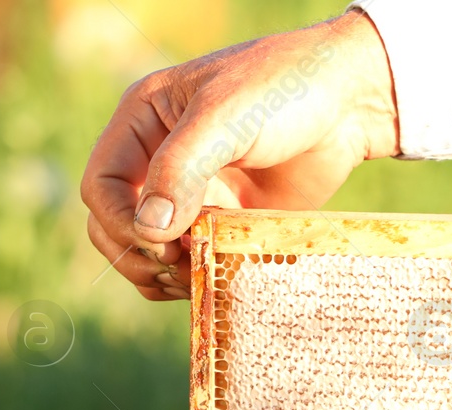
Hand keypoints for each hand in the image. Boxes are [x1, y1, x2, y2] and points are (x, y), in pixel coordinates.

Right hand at [80, 12, 397, 300]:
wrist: (349, 104)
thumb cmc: (285, 91)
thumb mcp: (226, 119)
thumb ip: (181, 168)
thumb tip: (150, 230)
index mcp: (143, 122)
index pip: (102, 186)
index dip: (122, 222)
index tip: (164, 242)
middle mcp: (158, 160)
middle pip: (115, 226)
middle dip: (139, 254)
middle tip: (181, 266)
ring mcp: (194, 194)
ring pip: (150, 251)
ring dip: (165, 275)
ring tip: (202, 274)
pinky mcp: (228, 221)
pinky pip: (197, 259)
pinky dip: (200, 277)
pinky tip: (221, 276)